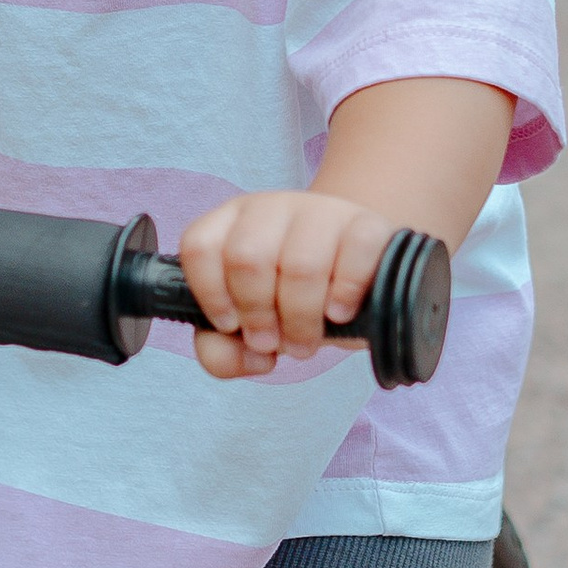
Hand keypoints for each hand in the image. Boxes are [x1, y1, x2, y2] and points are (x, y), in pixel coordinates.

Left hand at [177, 190, 392, 379]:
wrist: (353, 282)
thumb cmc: (290, 303)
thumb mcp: (249, 330)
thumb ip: (223, 353)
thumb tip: (249, 358)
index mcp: (231, 224)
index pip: (200, 246)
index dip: (211, 295)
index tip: (231, 325)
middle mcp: (271, 209)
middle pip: (247, 258)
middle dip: (258, 314)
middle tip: (273, 343)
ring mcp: (321, 211)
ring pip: (300, 264)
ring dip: (300, 318)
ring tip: (305, 341)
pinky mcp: (367, 224)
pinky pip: (355, 253)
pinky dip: (345, 293)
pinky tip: (339, 313)